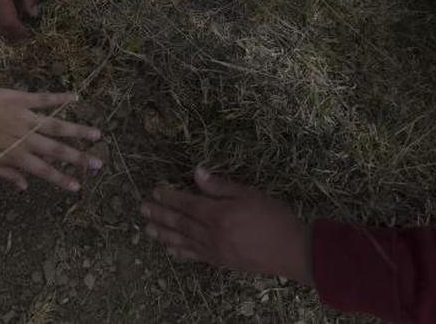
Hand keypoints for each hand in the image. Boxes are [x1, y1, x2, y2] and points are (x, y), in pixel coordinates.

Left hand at [0, 80, 102, 191]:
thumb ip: (6, 174)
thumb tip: (24, 187)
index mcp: (15, 155)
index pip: (44, 171)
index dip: (62, 179)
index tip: (78, 187)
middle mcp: (25, 137)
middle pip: (57, 150)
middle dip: (79, 158)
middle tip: (99, 163)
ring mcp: (25, 117)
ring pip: (57, 125)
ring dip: (78, 130)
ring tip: (97, 134)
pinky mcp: (21, 98)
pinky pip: (45, 99)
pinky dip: (61, 98)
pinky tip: (76, 97)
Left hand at [141, 168, 312, 284]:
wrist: (292, 251)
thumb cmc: (273, 217)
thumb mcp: (249, 194)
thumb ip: (221, 186)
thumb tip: (198, 172)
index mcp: (218, 214)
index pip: (187, 204)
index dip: (169, 197)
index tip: (155, 190)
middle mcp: (212, 234)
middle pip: (180, 223)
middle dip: (160, 215)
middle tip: (142, 209)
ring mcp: (215, 251)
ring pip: (183, 241)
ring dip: (164, 234)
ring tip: (148, 229)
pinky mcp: (221, 262)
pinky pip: (195, 256)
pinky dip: (181, 252)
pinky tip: (171, 249)